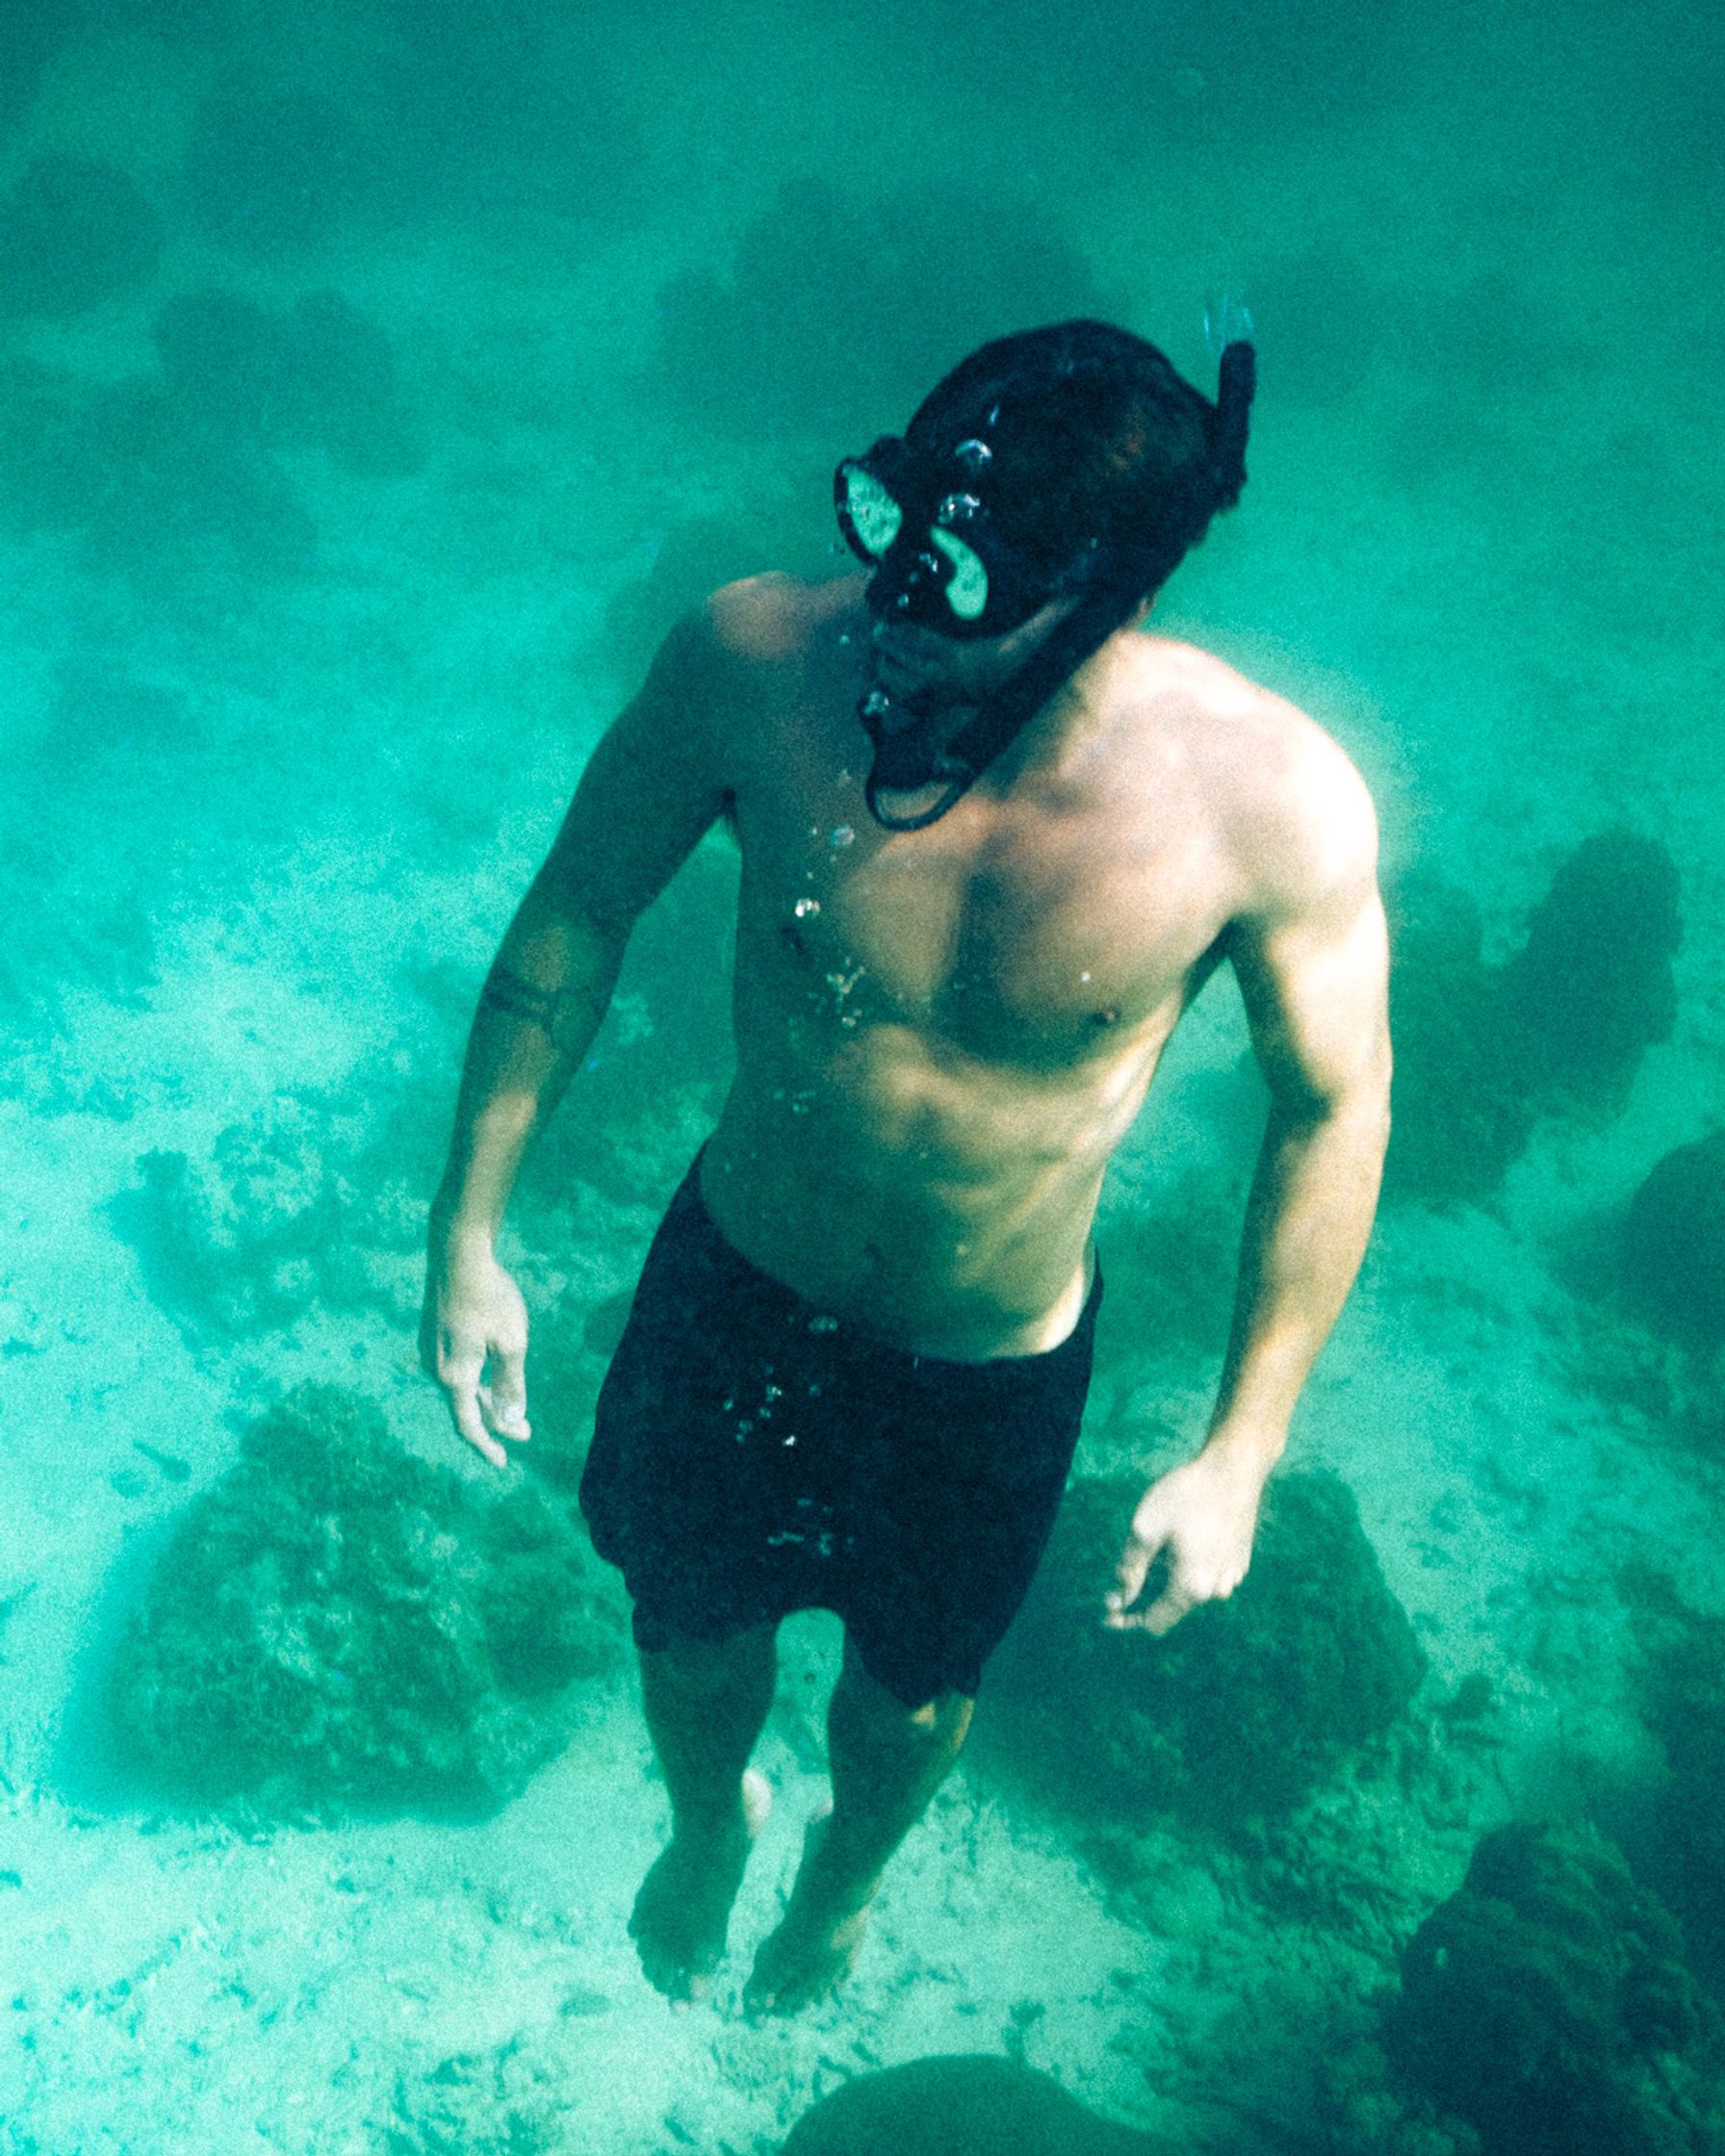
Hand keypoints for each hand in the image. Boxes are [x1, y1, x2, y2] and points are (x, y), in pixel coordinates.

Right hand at [419, 1234, 531, 1468]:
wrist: (458, 1253)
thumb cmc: (490, 1297)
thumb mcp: (512, 1342)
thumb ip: (511, 1384)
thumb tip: (512, 1420)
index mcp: (455, 1376)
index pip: (470, 1424)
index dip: (487, 1445)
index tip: (504, 1462)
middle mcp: (436, 1368)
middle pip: (467, 1406)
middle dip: (496, 1420)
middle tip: (525, 1430)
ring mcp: (431, 1349)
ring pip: (462, 1386)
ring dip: (487, 1398)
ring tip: (512, 1403)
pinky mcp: (433, 1333)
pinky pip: (457, 1368)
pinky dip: (477, 1379)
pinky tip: (493, 1371)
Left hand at [1104, 1448, 1265, 1635]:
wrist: (1235, 1470)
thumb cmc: (1186, 1496)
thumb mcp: (1145, 1528)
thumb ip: (1129, 1568)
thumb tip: (1119, 1597)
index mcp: (1192, 1587)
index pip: (1155, 1624)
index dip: (1128, 1620)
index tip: (1108, 1610)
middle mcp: (1216, 1590)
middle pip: (1172, 1607)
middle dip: (1147, 1595)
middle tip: (1123, 1575)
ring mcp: (1231, 1576)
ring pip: (1190, 1590)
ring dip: (1169, 1579)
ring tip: (1156, 1550)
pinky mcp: (1239, 1562)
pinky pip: (1207, 1575)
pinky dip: (1190, 1567)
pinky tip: (1181, 1540)